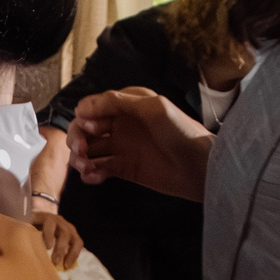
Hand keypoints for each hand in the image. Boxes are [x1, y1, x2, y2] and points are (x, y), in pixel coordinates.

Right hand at [70, 86, 213, 201]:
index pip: (92, 108)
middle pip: (85, 130)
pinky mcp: (124, 168)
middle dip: (77, 140)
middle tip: (81, 152)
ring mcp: (122, 147)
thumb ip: (116, 102)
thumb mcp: (152, 108)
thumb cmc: (183, 133)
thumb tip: (82, 107)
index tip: (87, 130)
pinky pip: (99, 169)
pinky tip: (94, 176)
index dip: (84, 119)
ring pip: (89, 150)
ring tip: (86, 167)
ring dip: (80, 158)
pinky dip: (90, 174)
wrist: (201, 167)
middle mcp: (121, 124)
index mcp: (127, 105)